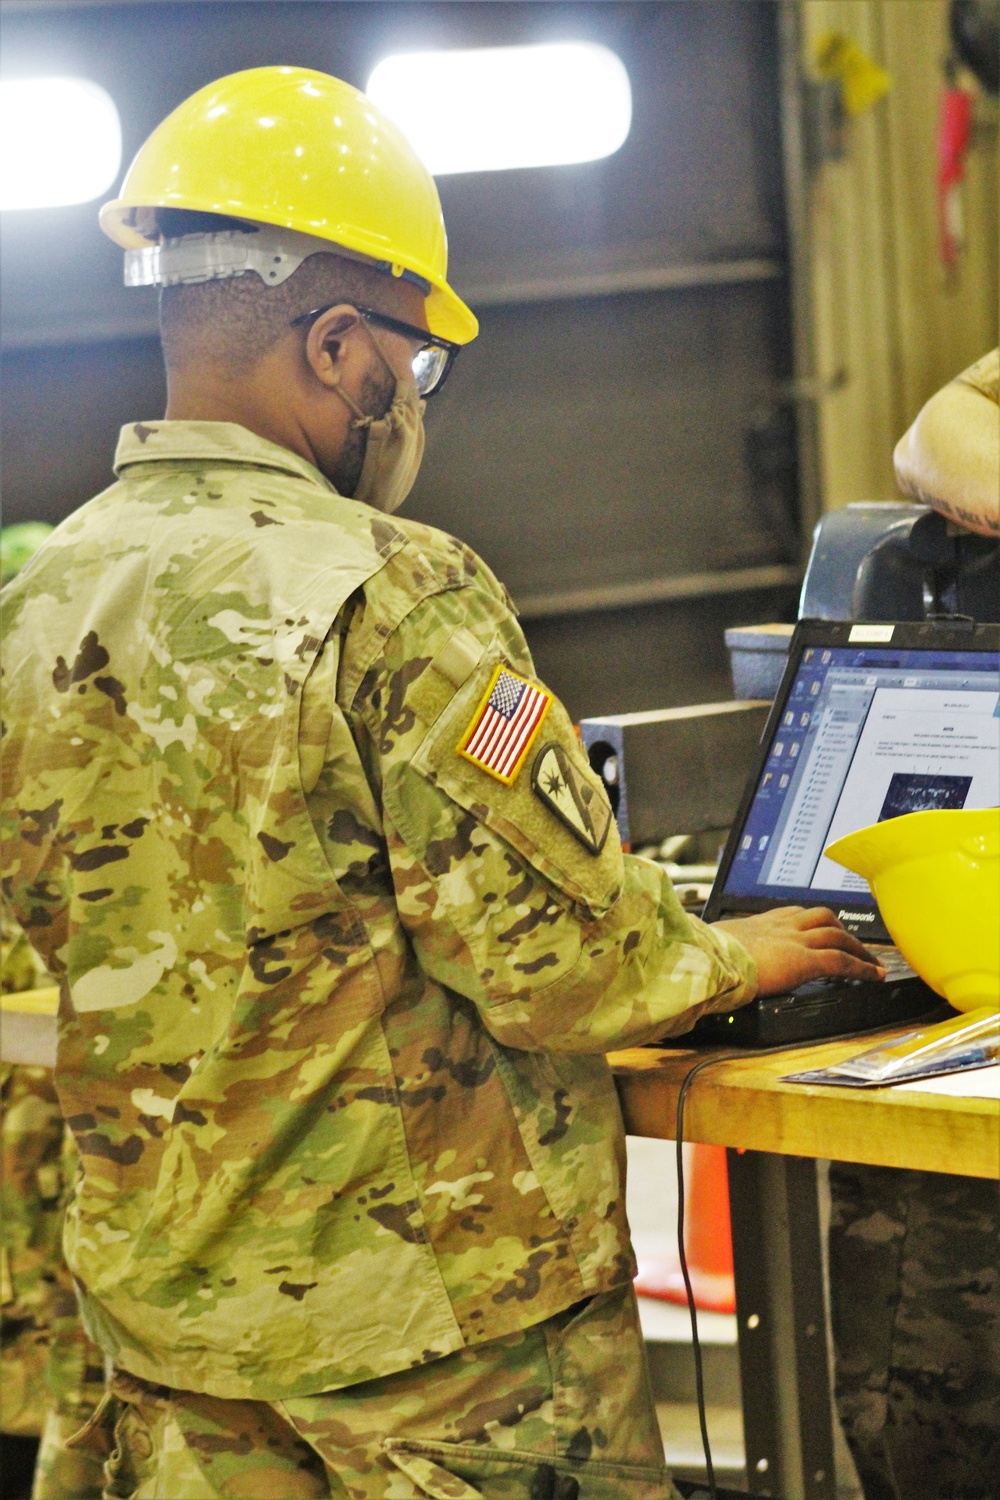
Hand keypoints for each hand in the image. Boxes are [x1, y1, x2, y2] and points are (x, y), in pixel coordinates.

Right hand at [713, 907, 885, 996]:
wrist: (708, 958)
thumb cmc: (703, 954)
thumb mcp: (711, 946)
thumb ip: (719, 950)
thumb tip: (707, 960)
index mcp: (758, 922)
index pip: (792, 913)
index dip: (810, 920)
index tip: (818, 927)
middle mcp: (781, 926)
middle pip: (821, 917)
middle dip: (841, 929)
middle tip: (853, 942)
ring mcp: (795, 941)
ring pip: (837, 935)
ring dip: (858, 947)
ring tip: (872, 961)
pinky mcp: (804, 960)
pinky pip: (841, 962)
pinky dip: (863, 967)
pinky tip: (875, 976)